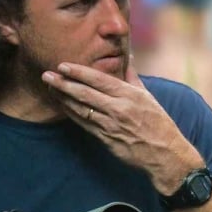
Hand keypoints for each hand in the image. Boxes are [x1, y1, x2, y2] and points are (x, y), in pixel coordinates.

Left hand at [42, 62, 202, 194]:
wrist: (164, 153)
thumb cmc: (158, 123)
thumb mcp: (148, 97)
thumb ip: (132, 78)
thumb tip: (127, 58)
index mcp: (129, 96)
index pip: (99, 80)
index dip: (79, 72)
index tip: (63, 65)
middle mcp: (118, 109)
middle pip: (84, 94)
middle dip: (63, 83)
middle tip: (47, 75)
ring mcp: (110, 125)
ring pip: (80, 109)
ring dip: (63, 98)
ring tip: (51, 88)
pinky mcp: (105, 139)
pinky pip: (84, 124)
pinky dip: (71, 113)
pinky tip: (63, 105)